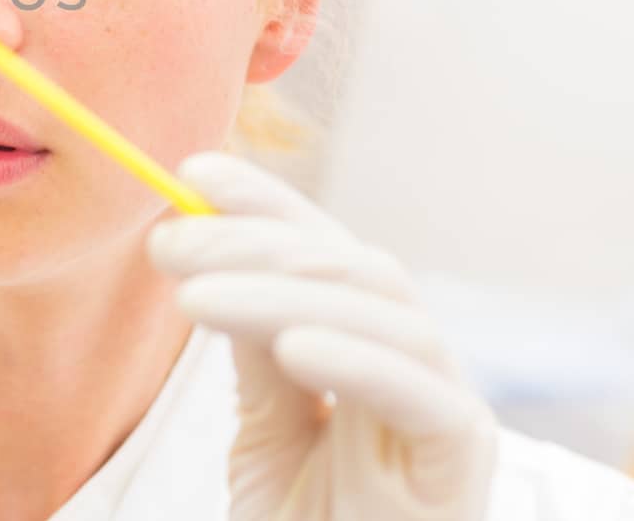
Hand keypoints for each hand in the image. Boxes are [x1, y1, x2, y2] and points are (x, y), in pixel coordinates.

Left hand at [147, 151, 497, 520]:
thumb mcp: (264, 436)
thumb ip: (252, 351)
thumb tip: (203, 254)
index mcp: (366, 349)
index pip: (324, 248)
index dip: (266, 202)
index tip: (190, 171)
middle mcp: (413, 367)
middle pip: (352, 267)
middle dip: (258, 241)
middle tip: (173, 243)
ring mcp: (443, 411)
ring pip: (382, 312)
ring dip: (281, 289)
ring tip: (194, 295)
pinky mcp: (460, 462)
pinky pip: (422, 394)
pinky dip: (356, 358)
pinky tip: (290, 346)